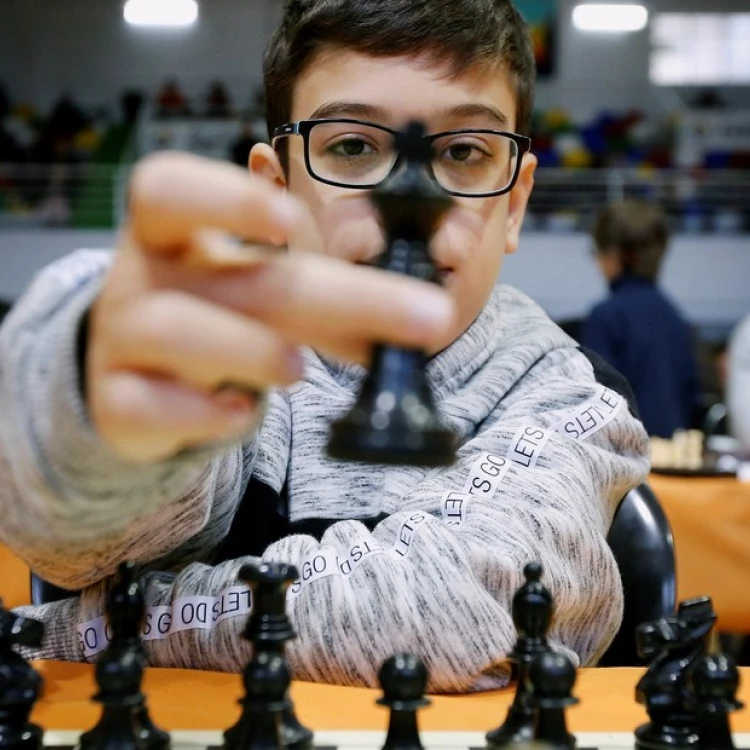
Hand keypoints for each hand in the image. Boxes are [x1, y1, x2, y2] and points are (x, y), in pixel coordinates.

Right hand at [88, 153, 455, 461]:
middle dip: (336, 298)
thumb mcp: (258, 290)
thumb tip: (418, 316)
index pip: (171, 188)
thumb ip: (322, 294)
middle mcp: (139, 276)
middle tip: (426, 319)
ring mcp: (120, 337)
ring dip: (253, 350)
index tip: (290, 221)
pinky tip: (238, 412)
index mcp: (171, 232)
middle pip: (229, 276)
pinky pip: (149, 405)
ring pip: (175, 330)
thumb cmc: (212, 317)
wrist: (134, 379)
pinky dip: (203, 414)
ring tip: (298, 370)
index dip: (229, 197)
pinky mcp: (116, 399)